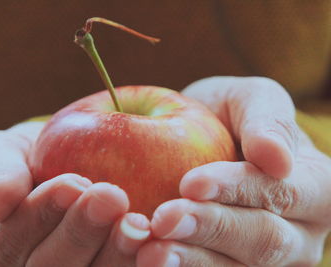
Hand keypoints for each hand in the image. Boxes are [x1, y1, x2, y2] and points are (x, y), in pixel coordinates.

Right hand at [0, 122, 149, 266]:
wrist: (57, 169)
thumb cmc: (28, 161)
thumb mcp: (3, 153)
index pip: (12, 239)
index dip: (42, 213)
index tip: (73, 183)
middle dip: (81, 233)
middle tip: (113, 197)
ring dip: (115, 256)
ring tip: (138, 224)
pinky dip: (138, 264)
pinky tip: (158, 246)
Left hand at [137, 77, 330, 265]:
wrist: (202, 140)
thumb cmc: (229, 116)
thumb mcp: (250, 99)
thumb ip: (268, 120)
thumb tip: (277, 158)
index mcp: (316, 186)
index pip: (282, 192)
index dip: (238, 190)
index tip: (190, 183)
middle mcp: (300, 233)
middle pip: (263, 241)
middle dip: (210, 229)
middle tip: (162, 219)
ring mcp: (268, 259)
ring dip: (191, 261)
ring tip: (151, 252)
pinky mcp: (233, 266)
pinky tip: (151, 258)